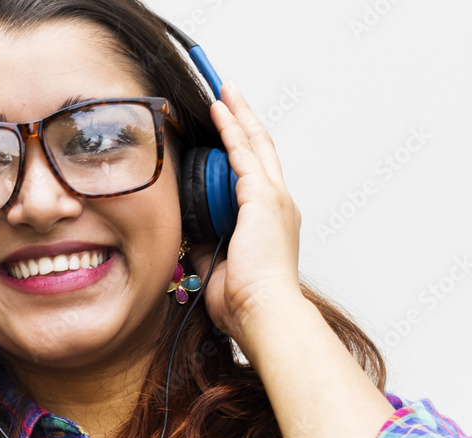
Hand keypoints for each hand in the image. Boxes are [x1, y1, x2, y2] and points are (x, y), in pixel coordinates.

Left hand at [189, 82, 304, 350]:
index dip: (242, 148)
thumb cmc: (245, 302)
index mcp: (270, 222)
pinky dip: (231, 129)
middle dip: (244, 119)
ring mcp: (274, 198)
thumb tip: (192, 234)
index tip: (228, 128)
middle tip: (229, 93)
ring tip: (224, 91)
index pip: (255, 174)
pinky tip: (219, 110)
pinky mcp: (263, 198)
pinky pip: (244, 154)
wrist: (262, 313)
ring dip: (238, 115)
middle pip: (261, 149)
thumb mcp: (219, 266)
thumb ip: (209, 244)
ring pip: (255, 143)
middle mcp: (279, 204)